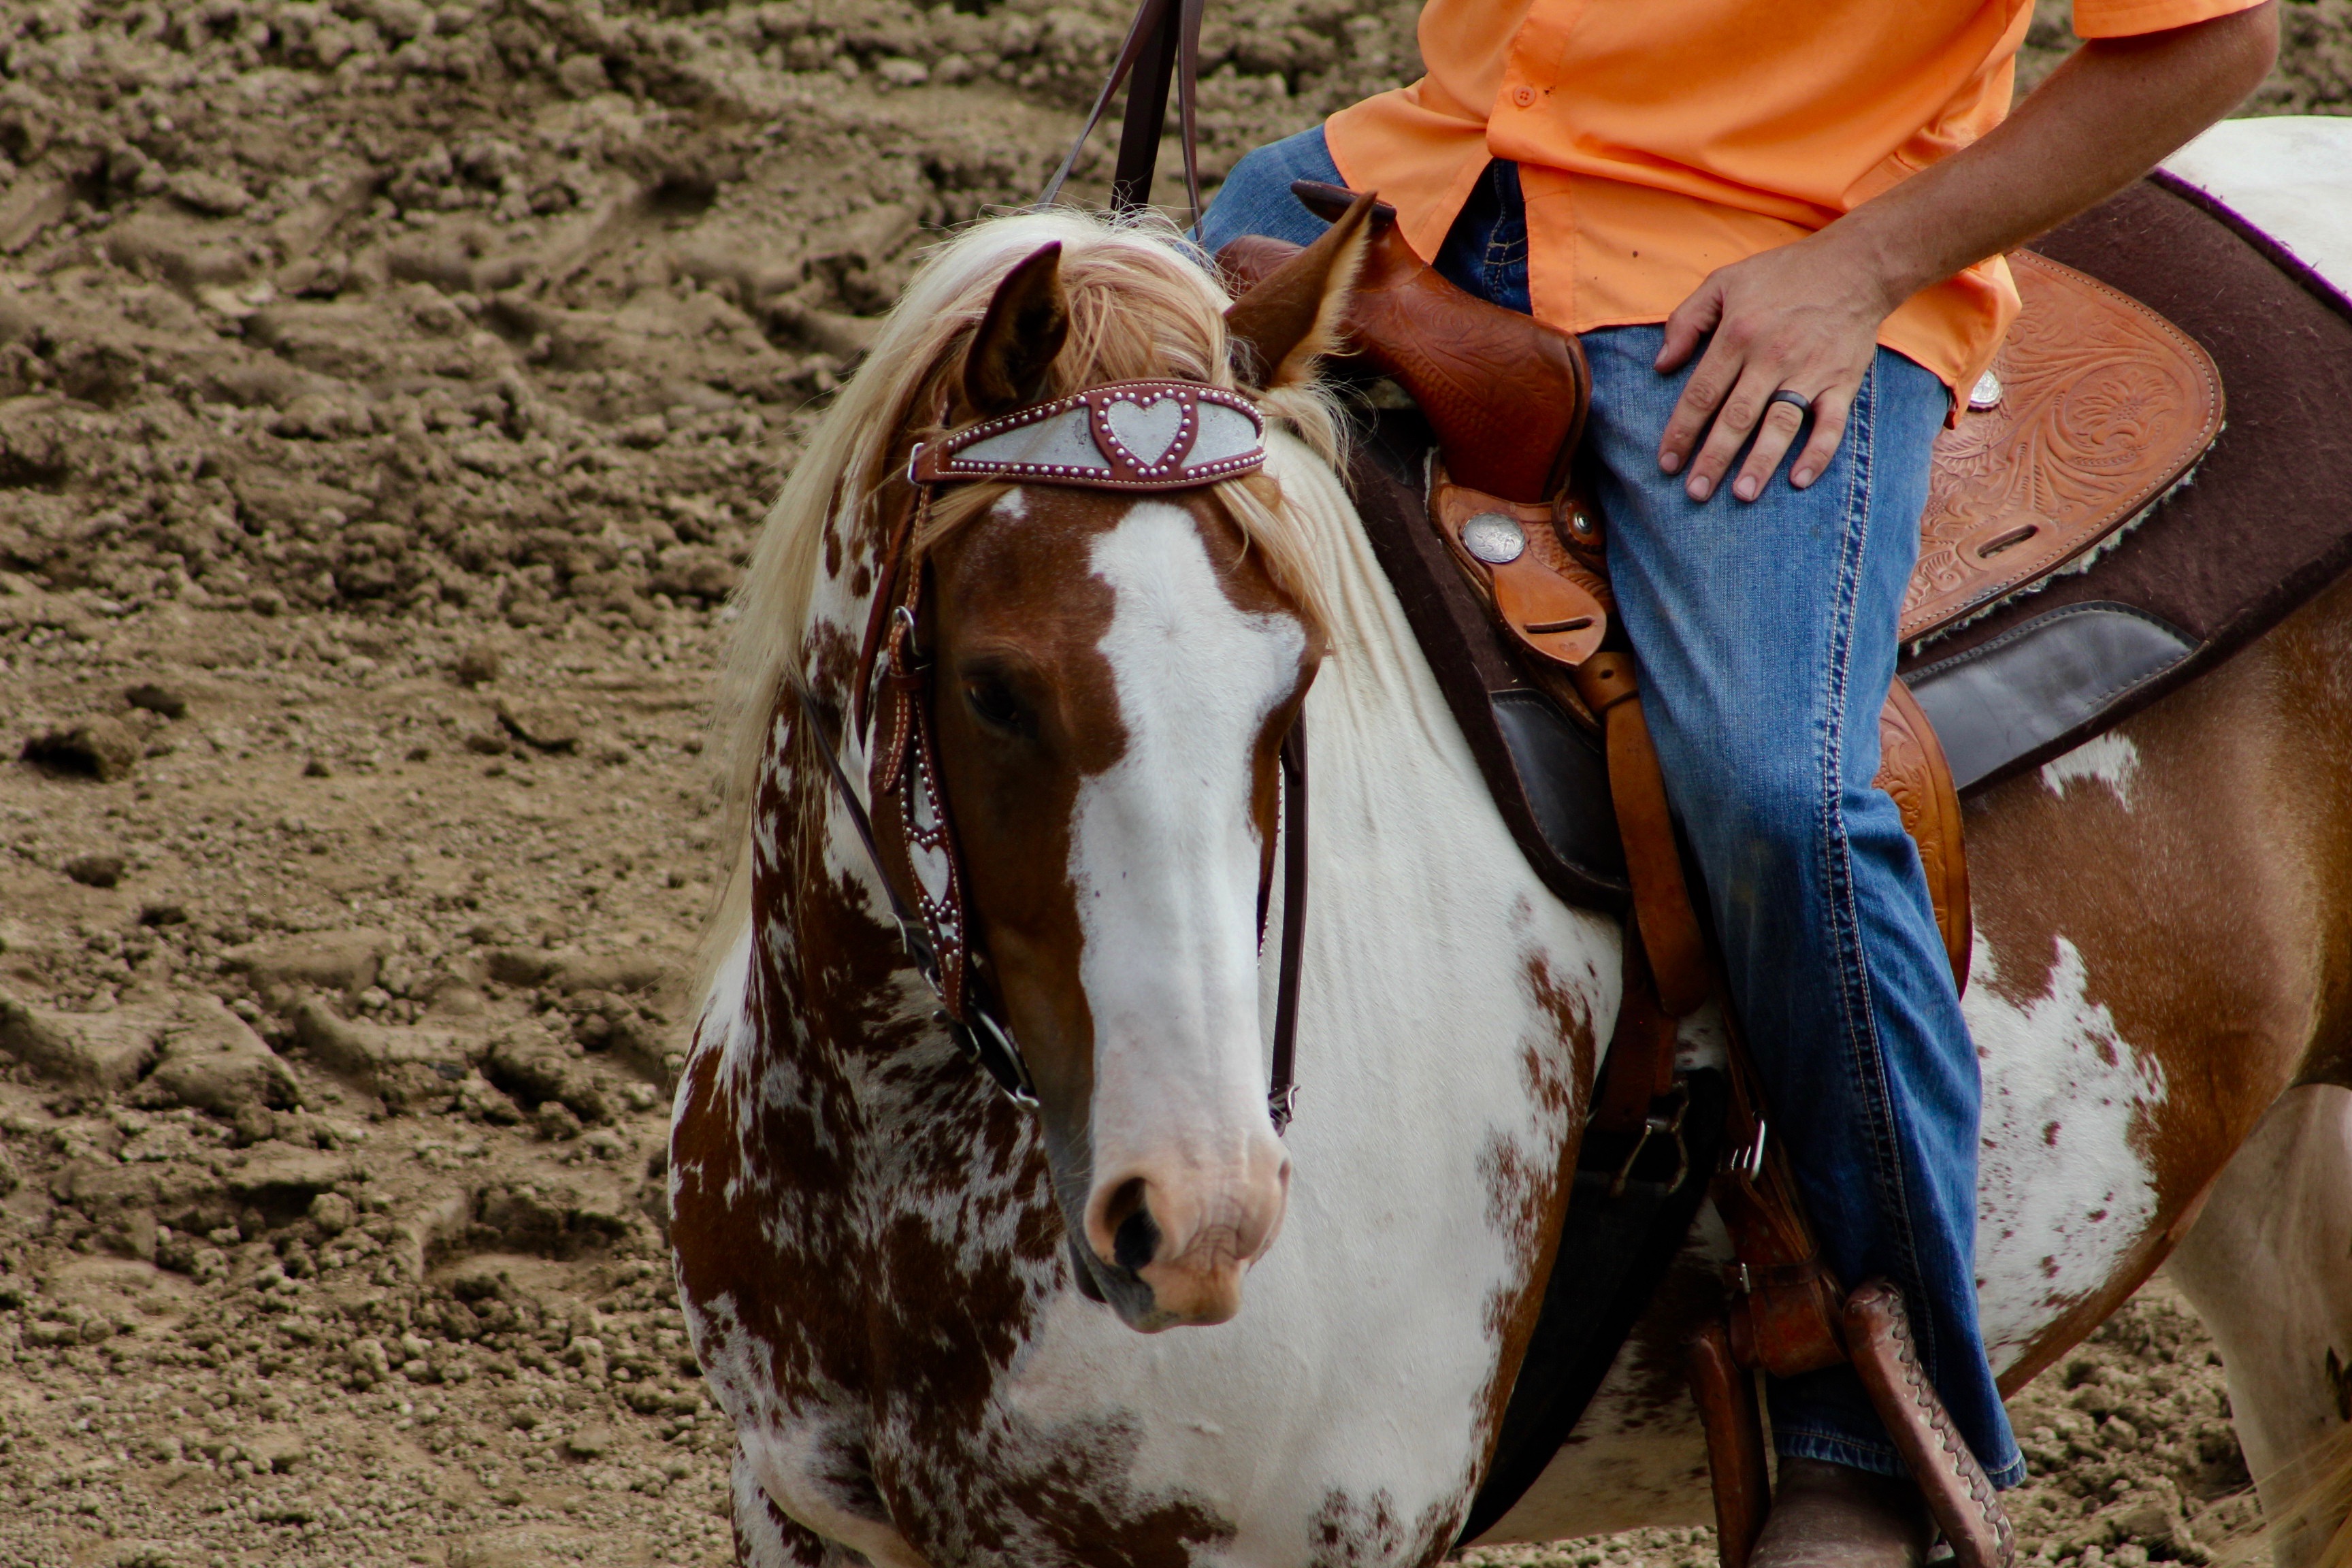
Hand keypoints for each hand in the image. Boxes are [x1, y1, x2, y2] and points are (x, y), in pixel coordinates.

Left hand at [1653, 234, 1899, 502]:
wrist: (1855, 264)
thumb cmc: (1782, 275)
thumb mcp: (1724, 282)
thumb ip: (1686, 321)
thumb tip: (1661, 365)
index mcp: (1738, 334)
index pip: (1702, 394)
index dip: (1681, 432)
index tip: (1666, 464)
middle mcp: (1772, 356)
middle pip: (1736, 417)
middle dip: (1713, 458)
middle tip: (1695, 493)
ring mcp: (1810, 370)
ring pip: (1781, 424)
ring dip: (1761, 462)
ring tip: (1742, 494)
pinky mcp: (1842, 380)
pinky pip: (1831, 423)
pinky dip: (1818, 453)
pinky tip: (1799, 480)